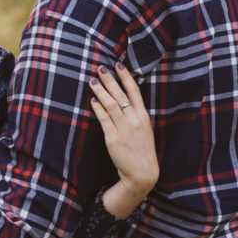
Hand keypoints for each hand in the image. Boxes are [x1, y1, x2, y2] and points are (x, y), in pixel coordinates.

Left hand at [90, 62, 158, 218]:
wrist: (142, 173)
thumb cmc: (142, 151)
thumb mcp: (144, 130)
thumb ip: (135, 115)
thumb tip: (123, 99)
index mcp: (143, 116)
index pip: (134, 91)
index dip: (126, 76)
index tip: (118, 64)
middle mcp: (134, 120)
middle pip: (120, 95)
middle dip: (109, 80)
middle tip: (100, 68)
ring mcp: (123, 129)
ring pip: (110, 105)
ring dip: (100, 91)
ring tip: (92, 81)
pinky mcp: (113, 139)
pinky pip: (103, 120)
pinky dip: (97, 109)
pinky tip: (92, 100)